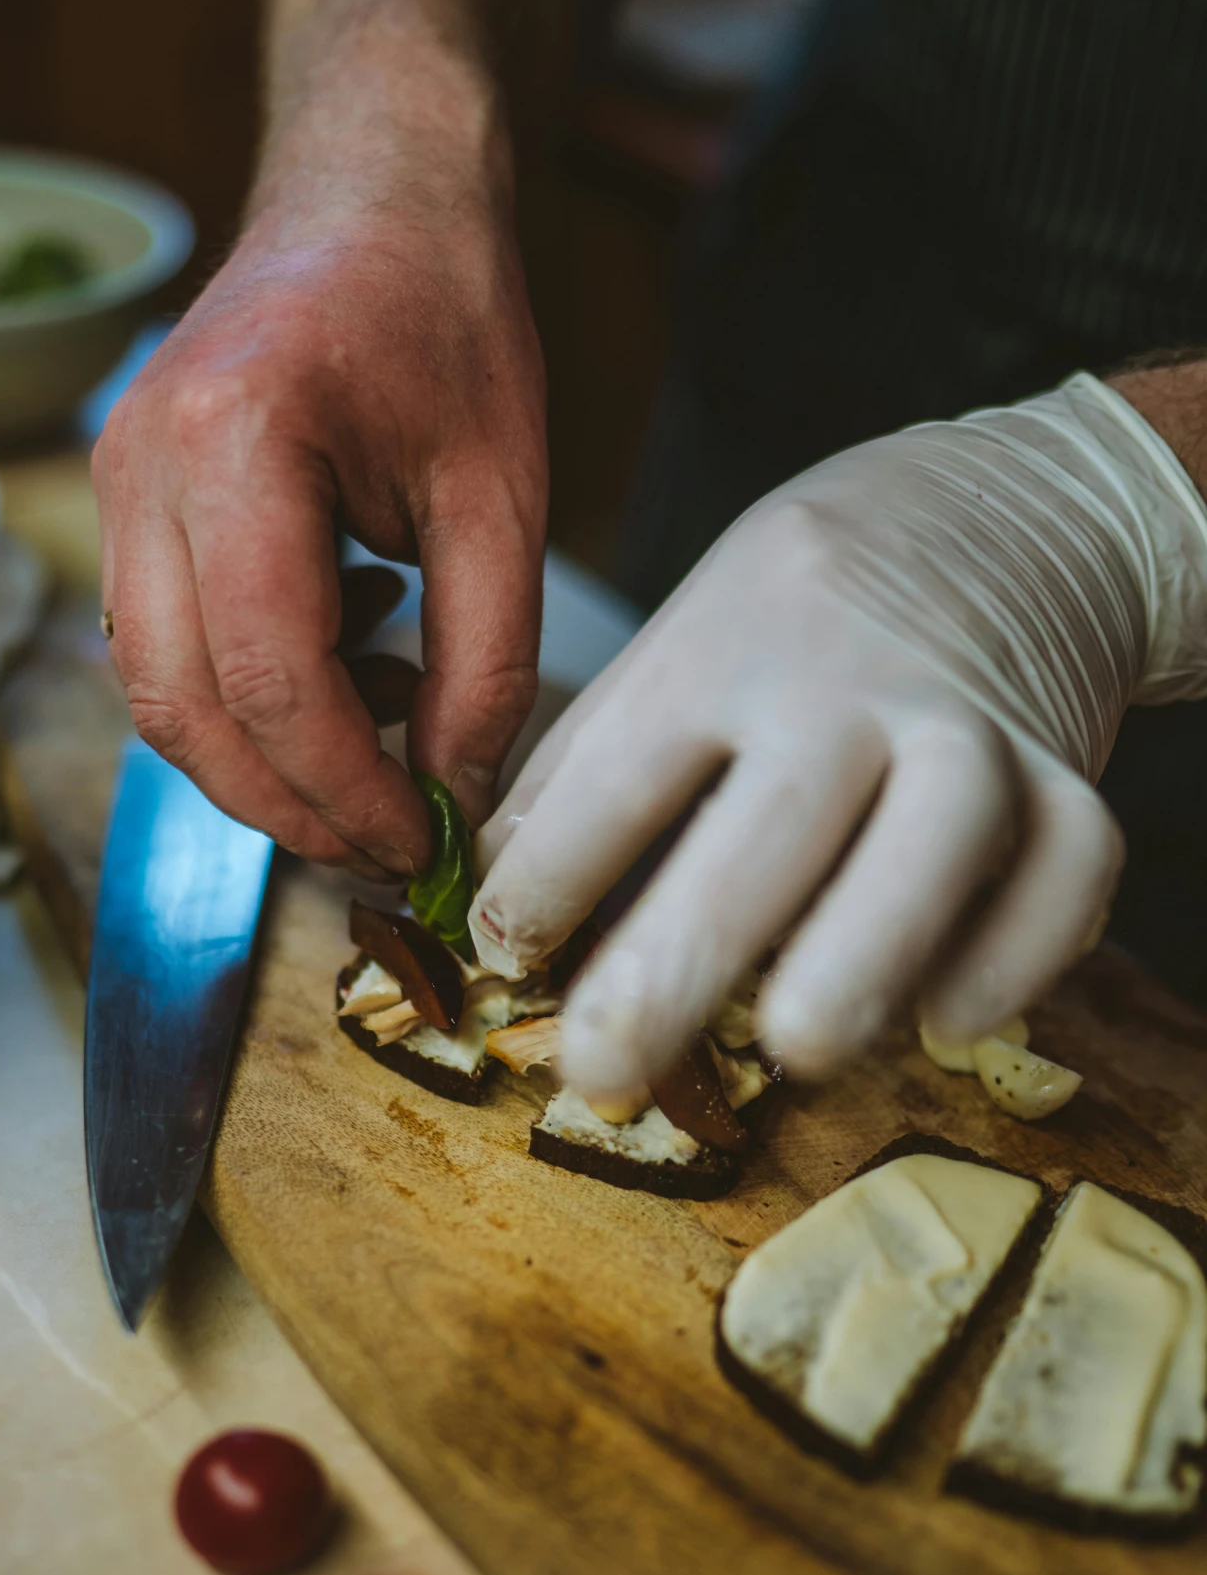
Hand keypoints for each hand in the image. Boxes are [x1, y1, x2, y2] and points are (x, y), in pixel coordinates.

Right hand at [94, 147, 545, 878]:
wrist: (370, 189)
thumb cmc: (443, 311)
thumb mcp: (503, 492)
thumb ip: (486, 657)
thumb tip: (457, 795)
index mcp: (235, 440)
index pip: (270, 677)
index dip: (344, 787)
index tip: (419, 842)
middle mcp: (141, 466)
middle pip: (181, 708)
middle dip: (286, 805)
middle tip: (388, 848)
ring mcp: (114, 484)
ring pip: (155, 692)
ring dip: (259, 765)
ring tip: (381, 753)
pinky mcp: (123, 505)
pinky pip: (160, 649)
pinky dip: (242, 704)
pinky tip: (344, 675)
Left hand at [470, 375, 1206, 1093]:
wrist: (1015, 507)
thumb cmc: (813, 601)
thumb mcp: (682, 636)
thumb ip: (591, 768)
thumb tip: (501, 915)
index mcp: (730, 641)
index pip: (623, 769)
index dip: (552, 874)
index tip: (504, 955)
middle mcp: (853, 679)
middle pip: (768, 828)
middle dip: (679, 962)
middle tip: (602, 1067)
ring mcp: (974, 724)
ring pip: (937, 840)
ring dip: (866, 956)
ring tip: (796, 1052)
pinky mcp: (1072, 770)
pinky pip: (1068, 873)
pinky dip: (1015, 959)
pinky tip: (943, 1025)